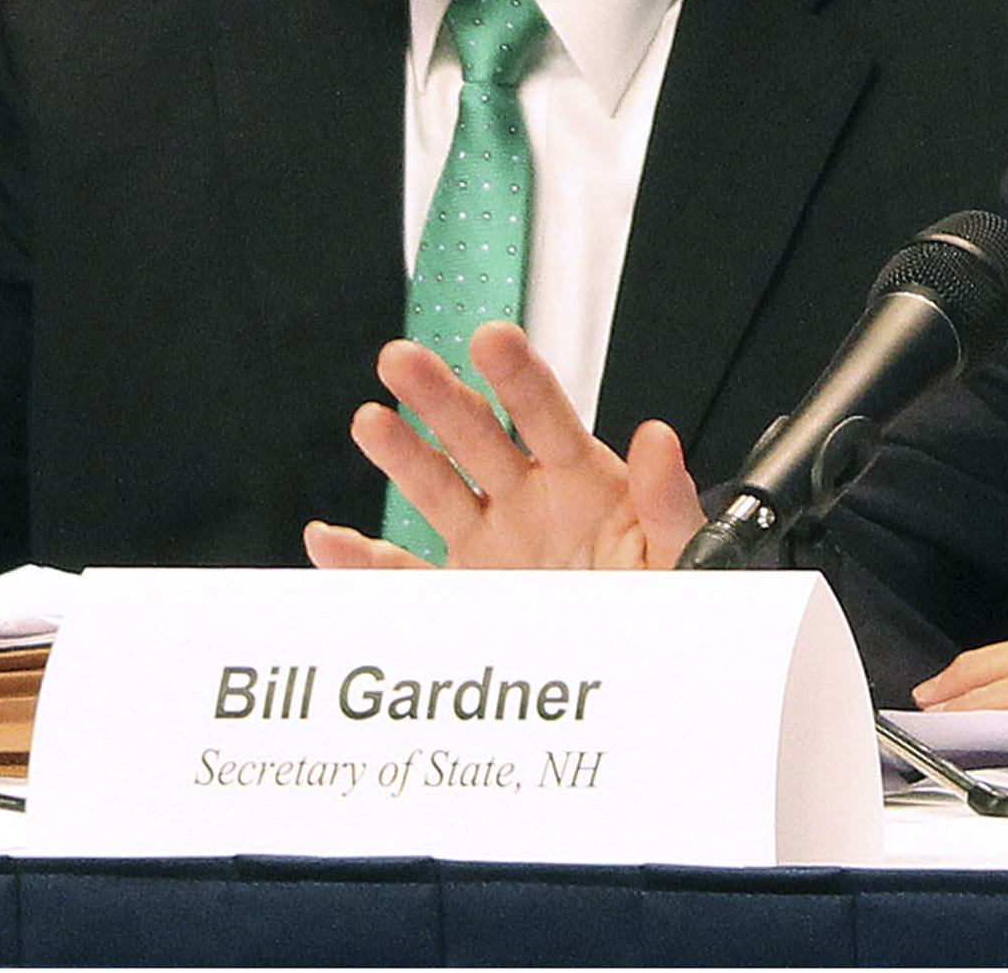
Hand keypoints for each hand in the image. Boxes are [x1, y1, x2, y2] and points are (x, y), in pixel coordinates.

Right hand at [301, 320, 705, 571]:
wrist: (638, 669)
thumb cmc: (663, 599)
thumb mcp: (679, 552)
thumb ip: (668, 502)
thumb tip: (658, 439)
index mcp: (583, 482)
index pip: (545, 417)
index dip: (517, 377)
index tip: (492, 338)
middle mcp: (525, 502)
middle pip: (474, 437)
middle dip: (438, 397)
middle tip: (403, 360)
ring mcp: (488, 544)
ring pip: (433, 489)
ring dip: (400, 453)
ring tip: (371, 421)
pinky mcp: (461, 593)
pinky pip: (402, 578)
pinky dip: (360, 564)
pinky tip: (328, 541)